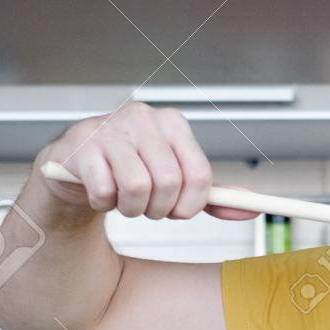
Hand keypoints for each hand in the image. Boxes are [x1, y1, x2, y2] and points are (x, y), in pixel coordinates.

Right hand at [34, 100, 258, 221]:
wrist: (78, 167)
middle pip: (170, 183)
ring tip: (124, 199)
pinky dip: (104, 204)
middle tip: (148, 207)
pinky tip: (100, 192)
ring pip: (137, 188)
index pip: (200, 175)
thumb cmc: (132, 170)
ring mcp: (109, 128)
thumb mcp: (178, 180)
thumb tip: (251, 206)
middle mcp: (143, 118)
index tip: (179, 211)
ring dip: (132, 209)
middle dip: (161, 209)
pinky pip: (104, 192)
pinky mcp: (80, 146)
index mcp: (173, 123)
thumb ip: (212, 194)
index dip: (192, 205)